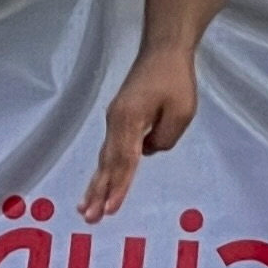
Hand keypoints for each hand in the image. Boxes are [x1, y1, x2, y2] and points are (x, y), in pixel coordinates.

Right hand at [83, 50, 196, 223]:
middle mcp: (116, 122)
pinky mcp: (120, 117)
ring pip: (105, 158)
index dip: (118, 188)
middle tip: (89, 218)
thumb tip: (147, 152)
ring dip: (97, 184)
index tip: (110, 210)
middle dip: (98, 193)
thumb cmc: (175, 79)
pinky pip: (111, 149)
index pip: (124, 161)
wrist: (163, 49)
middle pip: (107, 163)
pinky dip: (105, 168)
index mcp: (129, 120)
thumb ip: (165, 139)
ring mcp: (115, 119)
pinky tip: (102, 184)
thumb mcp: (182, 112)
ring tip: (86, 208)